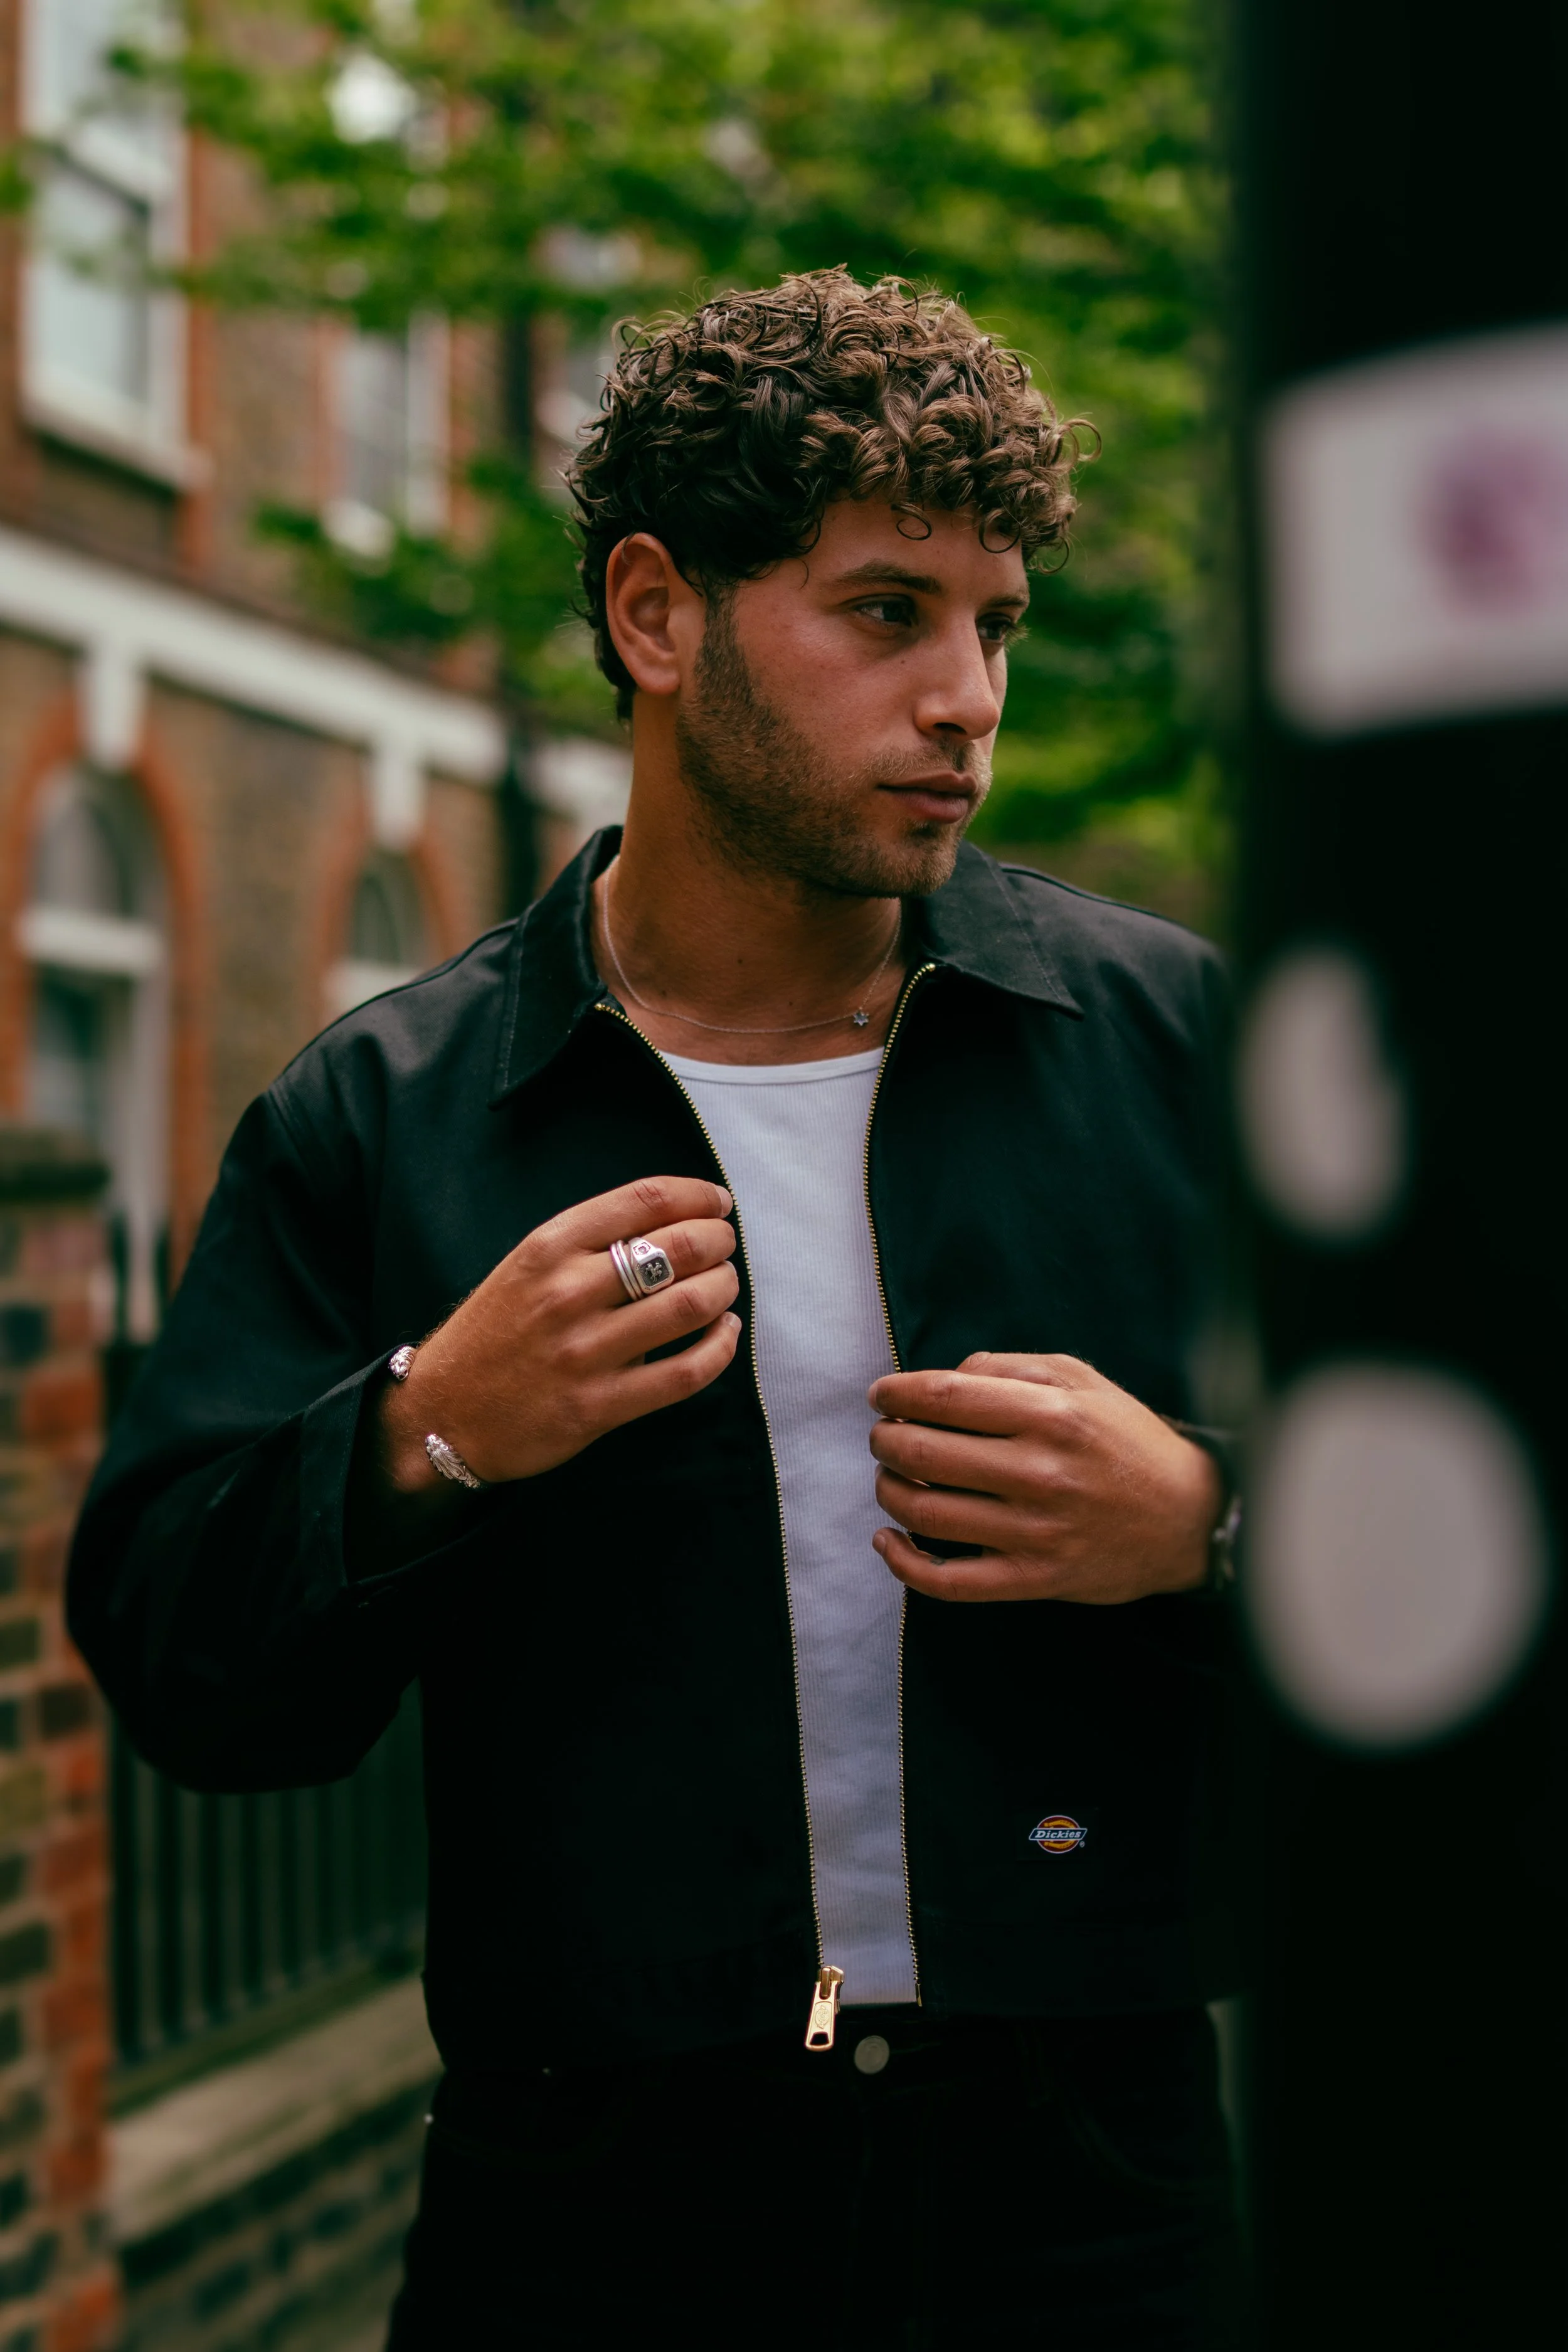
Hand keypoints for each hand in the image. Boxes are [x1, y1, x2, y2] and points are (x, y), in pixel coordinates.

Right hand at [376, 1175, 739, 1496]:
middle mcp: (567, 1292)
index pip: (644, 1200)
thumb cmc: (495, 1332)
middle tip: (724, 1247)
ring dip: (723, 1289)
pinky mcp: (597, 1406)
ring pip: (688, 1306)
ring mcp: (583, 1351)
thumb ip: (590, 1242)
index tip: (718, 1204)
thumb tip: (675, 1219)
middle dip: (718, 1241)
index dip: (697, 1196)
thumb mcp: (527, 1266)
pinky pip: (683, 1374)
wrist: (443, 1412)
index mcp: (549, 1247)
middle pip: (678, 1248)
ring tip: (724, 1286)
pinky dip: (719, 1349)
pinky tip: (725, 1334)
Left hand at [867, 1352, 1220, 1604]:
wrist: (1187, 1517)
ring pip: (926, 1514)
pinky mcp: (1034, 1580)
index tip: (880, 1395)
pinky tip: (888, 1541)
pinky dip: (903, 1563)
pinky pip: (949, 1581)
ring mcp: (1035, 1532)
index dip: (896, 1394)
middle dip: (885, 1440)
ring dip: (889, 1491)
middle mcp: (1041, 1472)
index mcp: (1052, 1415)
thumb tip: (942, 1378)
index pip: (944, 1397)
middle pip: (924, 1453)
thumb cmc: (1127, 1439)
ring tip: (891, 1477)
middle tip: (884, 1436)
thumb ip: (1009, 1368)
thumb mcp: (1081, 1381)